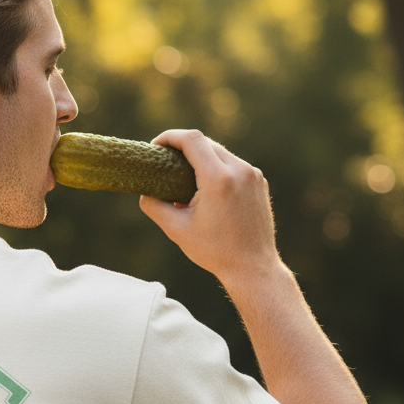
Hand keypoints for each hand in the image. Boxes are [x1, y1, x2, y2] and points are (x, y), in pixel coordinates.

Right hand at [138, 129, 282, 288]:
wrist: (253, 267)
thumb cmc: (214, 251)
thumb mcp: (176, 229)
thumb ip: (154, 206)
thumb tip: (144, 192)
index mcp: (218, 179)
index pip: (192, 140)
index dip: (170, 137)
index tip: (155, 146)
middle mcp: (239, 170)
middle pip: (206, 143)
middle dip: (183, 147)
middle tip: (165, 162)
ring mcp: (253, 175)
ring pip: (220, 152)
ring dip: (200, 158)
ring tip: (183, 180)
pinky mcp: (259, 182)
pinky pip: (233, 165)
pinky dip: (216, 168)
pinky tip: (205, 189)